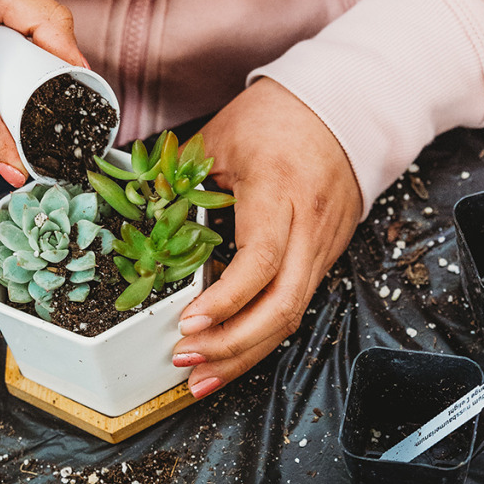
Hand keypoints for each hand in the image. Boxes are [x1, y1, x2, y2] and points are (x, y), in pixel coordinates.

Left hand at [172, 78, 362, 397]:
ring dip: (246, 353)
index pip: (260, 260)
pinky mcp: (325, 255)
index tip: (188, 322)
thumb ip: (182, 181)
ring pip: (292, 316)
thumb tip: (143, 222)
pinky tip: (232, 351)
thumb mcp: (219, 139)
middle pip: (283, 306)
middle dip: (233, 346)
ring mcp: (323, 245)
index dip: (225, 300)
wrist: (340, 107)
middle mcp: (310, 226)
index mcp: (281, 191)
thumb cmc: (277, 116)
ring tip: (202, 376)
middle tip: (186, 361)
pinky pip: (295, 304)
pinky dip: (262, 334)